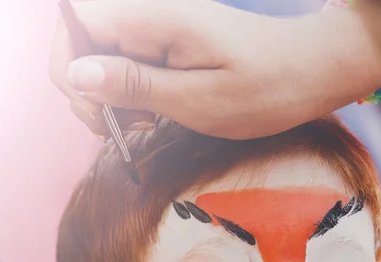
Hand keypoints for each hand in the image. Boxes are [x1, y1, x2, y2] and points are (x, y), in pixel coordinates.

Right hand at [49, 0, 380, 138]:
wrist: (309, 73)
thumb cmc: (263, 89)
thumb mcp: (196, 100)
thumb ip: (134, 86)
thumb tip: (75, 74)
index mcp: (153, 18)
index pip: (76, 25)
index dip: (71, 70)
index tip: (101, 114)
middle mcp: (150, 15)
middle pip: (84, 43)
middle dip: (90, 91)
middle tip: (125, 128)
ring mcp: (159, 29)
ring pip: (104, 59)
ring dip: (112, 98)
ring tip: (145, 124)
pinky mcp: (169, 45)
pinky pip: (131, 66)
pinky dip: (133, 95)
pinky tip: (153, 115)